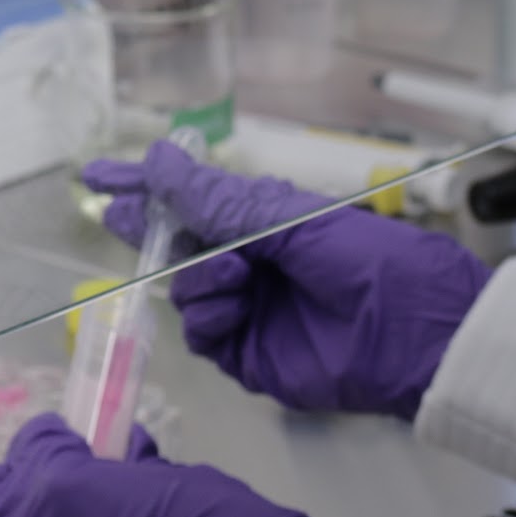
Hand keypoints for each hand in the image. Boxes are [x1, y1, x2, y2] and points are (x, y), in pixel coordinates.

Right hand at [83, 141, 490, 419]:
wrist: (414, 335)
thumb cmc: (370, 261)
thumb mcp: (289, 217)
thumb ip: (217, 199)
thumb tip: (158, 160)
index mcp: (270, 223)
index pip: (197, 201)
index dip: (149, 188)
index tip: (101, 176)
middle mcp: (254, 264)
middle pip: (180, 246)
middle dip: (150, 230)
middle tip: (120, 215)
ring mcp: (249, 311)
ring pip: (185, 291)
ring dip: (198, 276)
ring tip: (234, 273)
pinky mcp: (248, 356)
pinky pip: (201, 332)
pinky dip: (210, 314)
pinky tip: (235, 301)